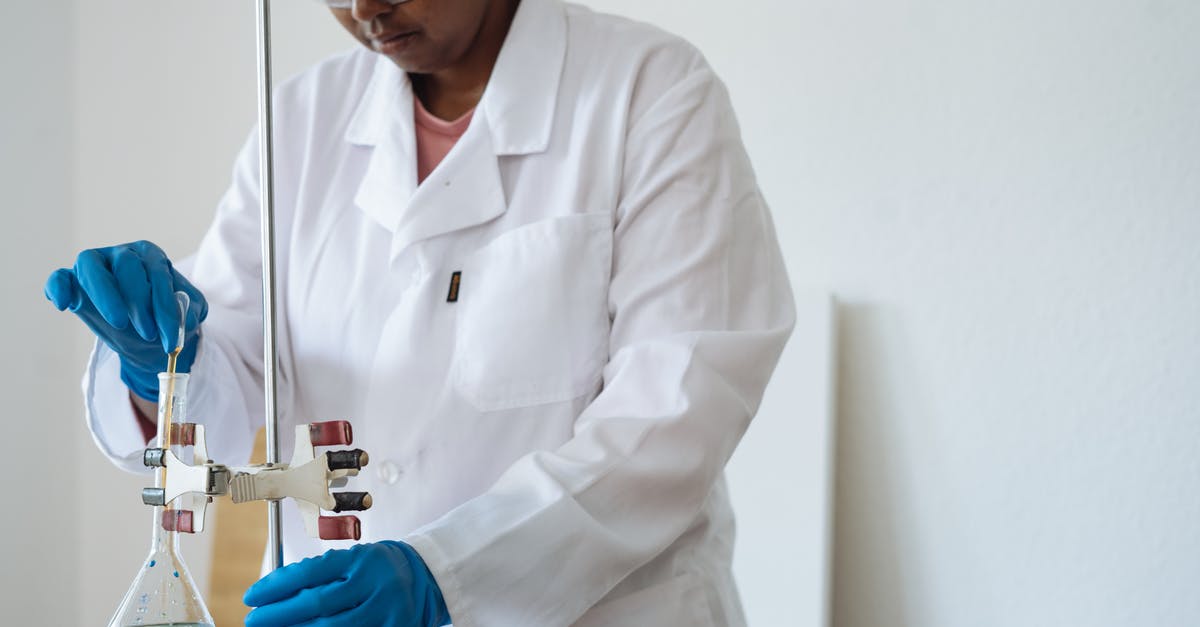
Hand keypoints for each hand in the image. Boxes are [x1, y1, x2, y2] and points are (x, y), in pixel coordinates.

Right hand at [44, 240, 206, 400]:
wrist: (147, 336)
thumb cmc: (167, 319)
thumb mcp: (188, 316)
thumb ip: (189, 311)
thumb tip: (182, 316)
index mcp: (152, 256)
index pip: (157, 273)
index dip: (164, 306)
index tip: (168, 336)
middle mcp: (124, 254)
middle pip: (126, 264)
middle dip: (139, 301)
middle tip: (147, 332)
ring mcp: (96, 265)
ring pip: (91, 265)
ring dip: (105, 294)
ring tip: (119, 323)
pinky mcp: (74, 282)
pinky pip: (60, 277)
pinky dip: (59, 288)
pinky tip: (64, 305)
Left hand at [244, 540, 450, 626]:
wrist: (426, 579)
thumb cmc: (378, 569)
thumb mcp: (354, 559)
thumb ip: (320, 573)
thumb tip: (274, 593)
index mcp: (361, 559)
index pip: (310, 572)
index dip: (275, 586)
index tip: (252, 597)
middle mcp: (375, 584)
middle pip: (318, 604)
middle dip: (279, 615)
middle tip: (254, 620)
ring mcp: (386, 612)